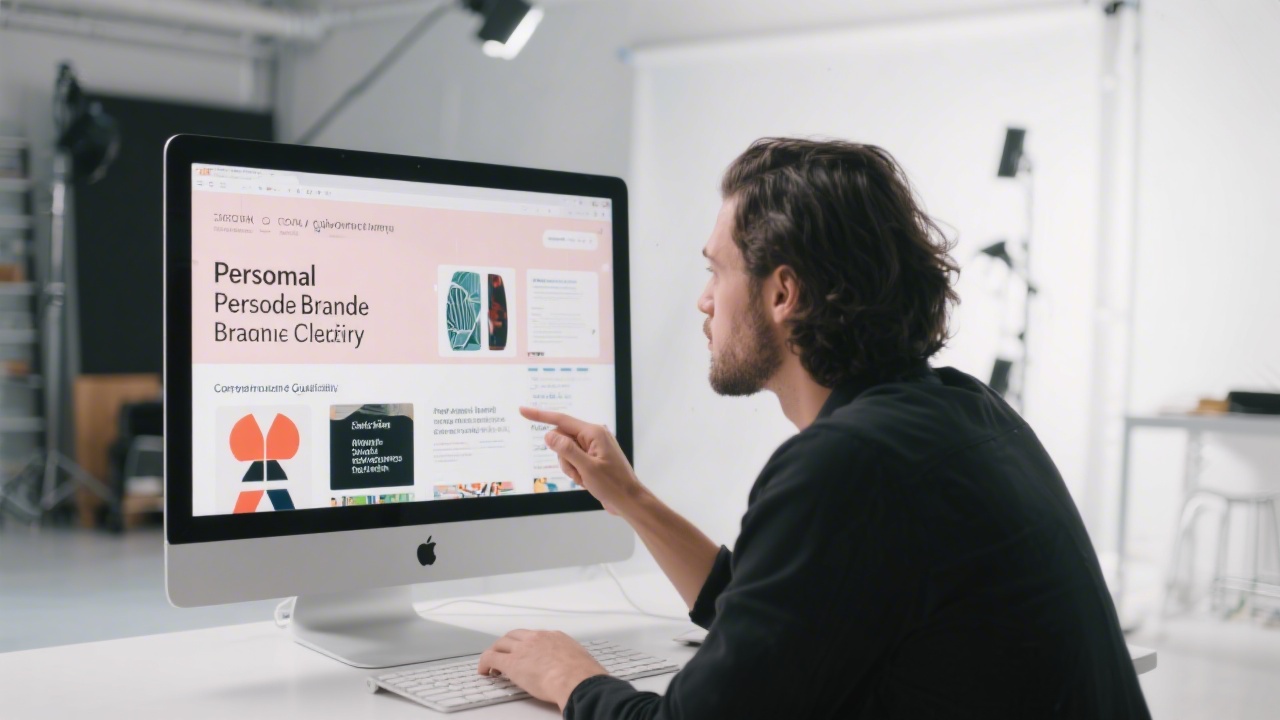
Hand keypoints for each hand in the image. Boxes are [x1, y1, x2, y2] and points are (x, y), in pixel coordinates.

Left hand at [477, 630, 606, 709]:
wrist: (577, 680)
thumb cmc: (583, 675)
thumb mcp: (580, 660)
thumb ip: (572, 661)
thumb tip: (575, 670)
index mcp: (555, 637)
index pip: (534, 635)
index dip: (525, 643)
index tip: (524, 650)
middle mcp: (537, 638)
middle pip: (514, 635)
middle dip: (506, 644)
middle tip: (503, 653)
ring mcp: (523, 649)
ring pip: (500, 644)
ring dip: (495, 652)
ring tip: (492, 664)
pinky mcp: (512, 663)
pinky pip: (490, 658)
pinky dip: (484, 663)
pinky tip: (484, 671)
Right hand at [519, 407, 645, 516]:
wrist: (629, 500)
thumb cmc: (613, 485)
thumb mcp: (586, 468)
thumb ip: (566, 449)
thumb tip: (549, 435)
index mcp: (594, 433)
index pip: (561, 421)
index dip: (540, 415)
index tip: (523, 411)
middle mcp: (594, 436)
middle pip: (562, 439)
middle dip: (564, 458)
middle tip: (578, 473)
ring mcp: (594, 447)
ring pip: (566, 452)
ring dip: (570, 468)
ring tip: (585, 479)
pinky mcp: (593, 457)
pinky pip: (574, 460)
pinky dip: (575, 471)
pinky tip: (587, 481)